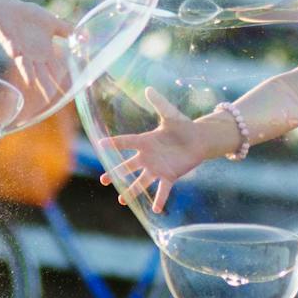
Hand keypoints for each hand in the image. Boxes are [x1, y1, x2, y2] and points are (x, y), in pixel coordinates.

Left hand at [0, 0, 71, 104]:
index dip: (60, 80)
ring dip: (28, 72)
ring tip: (31, 82)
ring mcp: (20, 50)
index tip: (65, 93)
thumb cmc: (31, 17)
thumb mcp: (53, 23)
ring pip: (25, 65)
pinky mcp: (9, 41)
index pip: (55, 70)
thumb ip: (68, 30)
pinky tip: (16, 52)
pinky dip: (13, 49)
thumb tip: (87, 36)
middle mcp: (34, 56)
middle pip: (41, 74)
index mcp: (45, 52)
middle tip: (50, 98)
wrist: (10, 9)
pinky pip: (11, 46)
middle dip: (46, 84)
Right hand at [99, 88, 220, 214]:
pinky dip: (159, 199)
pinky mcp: (170, 176)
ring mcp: (158, 168)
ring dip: (132, 191)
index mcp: (146, 141)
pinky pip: (163, 190)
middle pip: (128, 166)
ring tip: (122, 200)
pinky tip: (155, 209)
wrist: (198, 139)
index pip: (126, 142)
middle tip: (103, 179)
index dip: (114, 143)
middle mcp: (148, 157)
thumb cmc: (183, 126)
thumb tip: (148, 88)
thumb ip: (159, 103)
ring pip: (141, 181)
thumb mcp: (171, 114)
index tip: (100, 144)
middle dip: (115, 173)